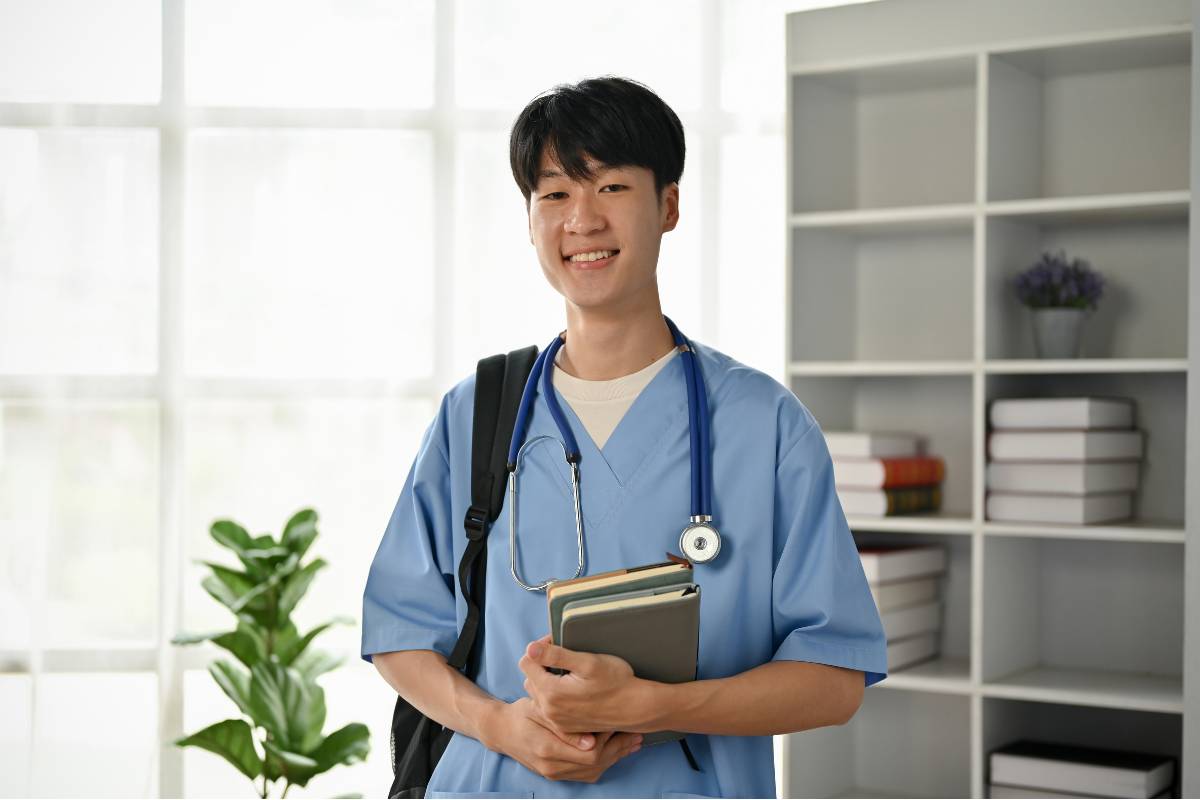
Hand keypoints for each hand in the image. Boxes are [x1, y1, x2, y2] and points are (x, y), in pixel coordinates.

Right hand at [484, 697, 641, 782]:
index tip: (623, 724)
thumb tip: (589, 739)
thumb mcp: (538, 709)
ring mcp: (555, 774)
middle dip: (619, 748)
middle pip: (596, 764)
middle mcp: (552, 767)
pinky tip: (618, 751)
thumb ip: (562, 723)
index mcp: (547, 748)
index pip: (589, 753)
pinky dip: (605, 763)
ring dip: (616, 756)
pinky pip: (587, 775)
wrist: (503, 731)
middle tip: (635, 732)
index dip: (609, 740)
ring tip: (633, 741)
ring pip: (594, 771)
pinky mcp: (558, 775)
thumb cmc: (522, 714)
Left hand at [518, 635, 649, 735]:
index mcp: (551, 692)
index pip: (526, 662)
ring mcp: (556, 721)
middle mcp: (549, 710)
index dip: (539, 648)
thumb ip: (556, 655)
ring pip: (537, 693)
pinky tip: (572, 690)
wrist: (635, 708)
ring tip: (568, 673)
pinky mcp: (565, 727)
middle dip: (542, 664)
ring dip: (546, 681)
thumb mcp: (588, 662)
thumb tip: (531, 648)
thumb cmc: (617, 682)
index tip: (556, 643)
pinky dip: (554, 696)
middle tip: (565, 657)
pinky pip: (548, 707)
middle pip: (530, 678)